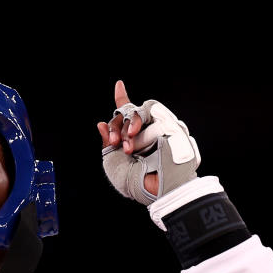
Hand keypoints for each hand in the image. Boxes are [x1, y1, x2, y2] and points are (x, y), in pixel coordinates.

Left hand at [97, 81, 200, 206]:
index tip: (119, 85)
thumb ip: (107, 141)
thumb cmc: (135, 182)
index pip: (128, 115)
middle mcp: (149, 131)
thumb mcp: (113, 161)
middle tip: (116, 143)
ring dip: (129, 127)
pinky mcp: (171, 126)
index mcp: (135, 140)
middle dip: (117, 125)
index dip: (122, 99)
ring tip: (129, 148)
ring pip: (139, 111)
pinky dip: (141, 127)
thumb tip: (101, 123)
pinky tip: (139, 143)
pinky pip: (151, 114)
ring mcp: (160, 128)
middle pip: (129, 112)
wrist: (155, 187)